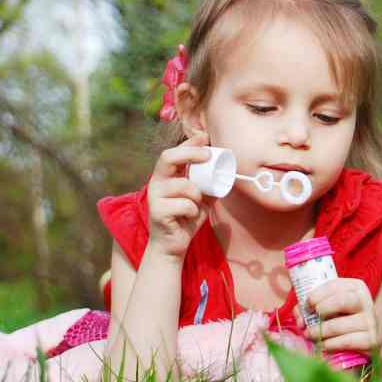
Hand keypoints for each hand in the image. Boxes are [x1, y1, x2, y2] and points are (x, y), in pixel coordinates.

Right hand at [146, 133, 214, 258]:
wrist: (173, 245)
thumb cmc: (186, 217)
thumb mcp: (202, 197)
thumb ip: (209, 183)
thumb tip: (227, 169)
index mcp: (167, 176)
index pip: (174, 153)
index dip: (188, 143)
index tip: (205, 137)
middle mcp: (157, 183)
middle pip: (167, 157)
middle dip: (190, 154)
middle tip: (208, 156)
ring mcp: (154, 197)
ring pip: (182, 185)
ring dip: (196, 193)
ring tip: (197, 203)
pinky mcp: (157, 212)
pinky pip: (184, 205)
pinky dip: (193, 210)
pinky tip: (189, 216)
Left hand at [303, 277, 380, 353]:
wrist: (372, 339)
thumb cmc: (346, 320)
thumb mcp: (333, 308)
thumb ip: (314, 307)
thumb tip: (300, 318)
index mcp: (356, 289)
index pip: (335, 285)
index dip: (317, 294)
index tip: (308, 304)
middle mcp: (366, 302)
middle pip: (342, 301)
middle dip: (322, 309)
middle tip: (309, 320)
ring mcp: (370, 322)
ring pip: (338, 325)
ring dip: (319, 332)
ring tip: (310, 335)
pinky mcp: (371, 341)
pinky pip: (345, 341)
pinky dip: (330, 344)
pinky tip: (323, 345)